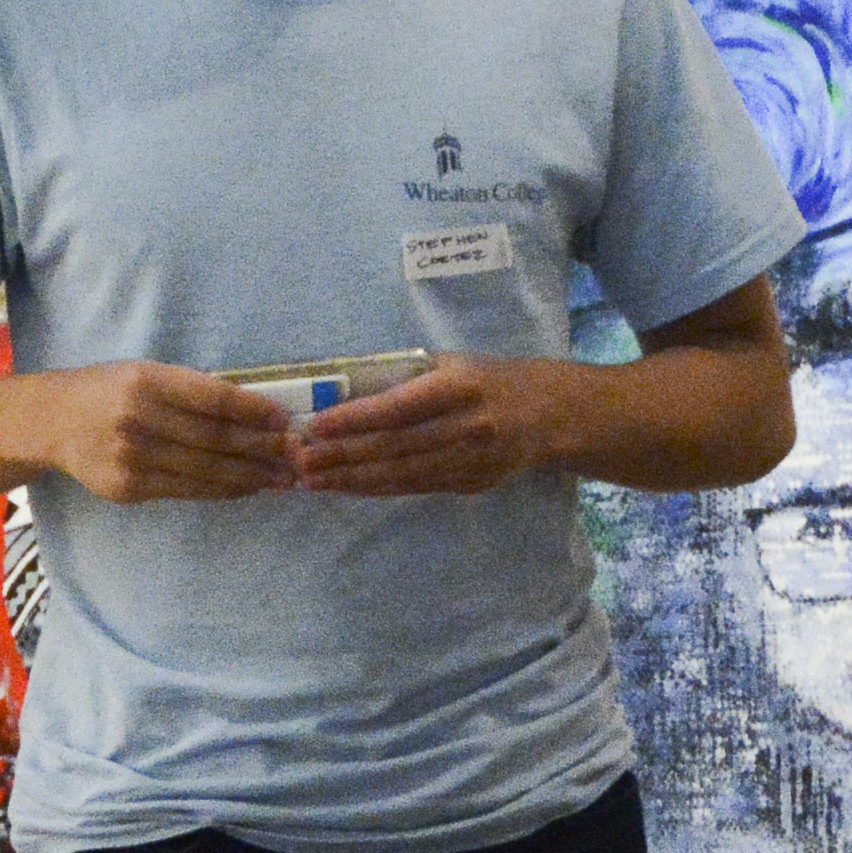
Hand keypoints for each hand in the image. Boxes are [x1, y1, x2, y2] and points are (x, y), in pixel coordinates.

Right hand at [41, 362, 299, 502]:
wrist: (52, 422)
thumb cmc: (109, 391)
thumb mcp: (145, 374)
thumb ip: (191, 390)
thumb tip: (255, 411)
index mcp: (146, 381)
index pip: (213, 398)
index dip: (254, 410)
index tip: (284, 419)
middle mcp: (137, 419)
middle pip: (215, 438)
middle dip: (262, 448)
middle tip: (295, 454)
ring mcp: (131, 458)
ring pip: (205, 471)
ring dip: (250, 476)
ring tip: (281, 477)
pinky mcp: (128, 488)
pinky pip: (187, 491)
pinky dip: (222, 490)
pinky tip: (245, 487)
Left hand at [292, 354, 575, 497]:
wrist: (552, 416)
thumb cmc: (490, 380)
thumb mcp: (454, 363)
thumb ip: (408, 376)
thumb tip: (345, 386)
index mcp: (460, 388)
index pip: (399, 407)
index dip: (355, 419)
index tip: (316, 425)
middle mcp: (466, 427)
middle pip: (394, 447)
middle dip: (341, 456)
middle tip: (299, 460)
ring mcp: (469, 461)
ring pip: (400, 475)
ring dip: (350, 479)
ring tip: (311, 480)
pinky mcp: (468, 484)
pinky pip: (413, 488)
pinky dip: (375, 489)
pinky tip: (345, 487)